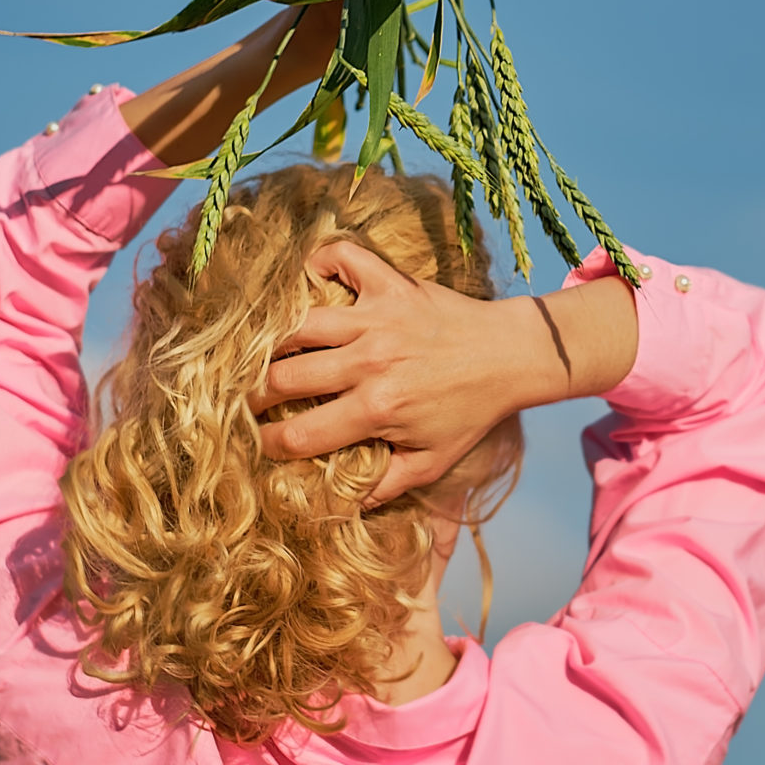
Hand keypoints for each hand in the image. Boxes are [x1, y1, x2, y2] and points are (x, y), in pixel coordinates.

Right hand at [250, 242, 545, 502]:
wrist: (512, 356)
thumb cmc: (471, 411)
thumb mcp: (432, 460)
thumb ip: (385, 485)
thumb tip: (342, 505)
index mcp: (378, 410)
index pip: (301, 434)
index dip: (270, 445)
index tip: (261, 443)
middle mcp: (371, 363)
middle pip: (284, 378)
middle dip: (257, 395)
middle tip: (252, 399)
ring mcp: (378, 319)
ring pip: (299, 324)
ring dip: (275, 340)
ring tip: (269, 352)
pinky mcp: (391, 285)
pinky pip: (342, 260)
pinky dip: (320, 263)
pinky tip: (311, 281)